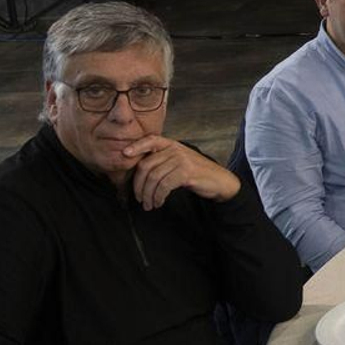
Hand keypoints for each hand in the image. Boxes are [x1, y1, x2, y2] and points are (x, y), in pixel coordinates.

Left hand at [123, 137, 241, 209]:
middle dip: (138, 185)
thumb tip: (140, 172)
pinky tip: (158, 202)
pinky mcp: (186, 172)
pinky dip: (158, 197)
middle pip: (146, 165)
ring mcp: (181, 160)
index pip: (150, 140)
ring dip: (148, 195)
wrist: (220, 181)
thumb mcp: (180, 161)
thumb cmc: (197, 173)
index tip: (124, 154)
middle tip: (139, 198)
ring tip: (148, 204)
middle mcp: (175, 150)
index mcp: (172, 144)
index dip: (136, 146)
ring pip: (153, 178)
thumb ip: (163, 160)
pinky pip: (164, 186)